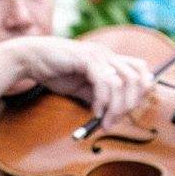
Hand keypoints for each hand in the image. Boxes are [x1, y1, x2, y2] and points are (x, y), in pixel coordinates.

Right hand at [3, 37, 151, 126]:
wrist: (31, 59)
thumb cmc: (55, 71)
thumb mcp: (82, 88)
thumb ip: (99, 96)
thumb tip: (112, 113)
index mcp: (109, 59)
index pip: (141, 70)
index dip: (142, 90)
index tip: (129, 111)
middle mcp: (107, 54)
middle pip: (136, 78)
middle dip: (130, 105)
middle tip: (114, 121)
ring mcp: (98, 55)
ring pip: (122, 82)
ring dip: (115, 107)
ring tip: (103, 121)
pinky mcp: (86, 59)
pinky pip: (103, 82)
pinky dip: (102, 100)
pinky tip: (94, 111)